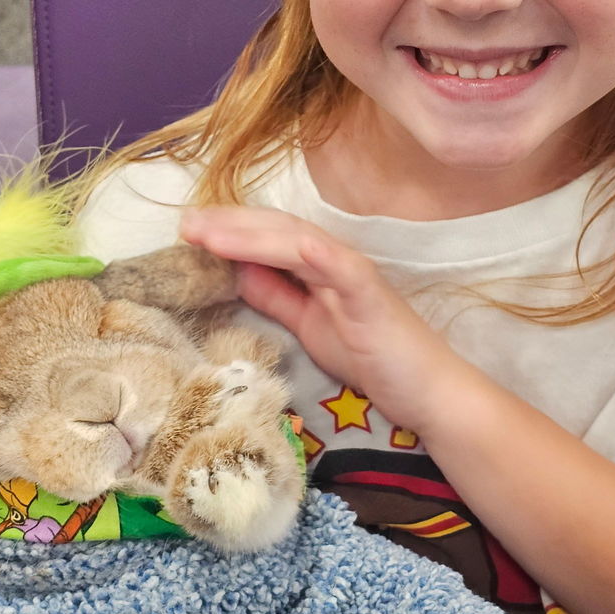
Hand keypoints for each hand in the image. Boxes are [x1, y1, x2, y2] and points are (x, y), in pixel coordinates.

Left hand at [180, 206, 469, 432]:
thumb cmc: (375, 359)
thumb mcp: (309, 326)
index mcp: (320, 267)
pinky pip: (334, 264)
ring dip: (248, 232)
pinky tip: (272, 243)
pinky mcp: (369, 292)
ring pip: (295, 238)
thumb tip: (236, 272)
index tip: (189, 232)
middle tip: (184, 222)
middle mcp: (335, 260)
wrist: (430, 391)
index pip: (269, 239)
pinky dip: (304, 249)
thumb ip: (277, 297)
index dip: (230, 231)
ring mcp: (353, 272)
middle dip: (228, 223)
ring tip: (205, 232)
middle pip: (276, 229)